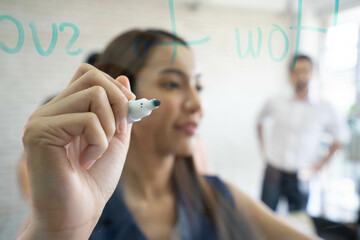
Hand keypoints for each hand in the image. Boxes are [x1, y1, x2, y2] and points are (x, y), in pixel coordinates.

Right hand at [19, 64, 134, 239]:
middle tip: (119, 131)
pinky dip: (98, 142)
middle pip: (92, 76)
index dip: (114, 87)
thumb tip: (123, 77)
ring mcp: (42, 119)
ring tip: (97, 151)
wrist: (78, 213)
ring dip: (109, 126)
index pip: (88, 73)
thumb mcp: (115, 138)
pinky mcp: (40, 131)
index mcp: (66, 109)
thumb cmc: (95, 179)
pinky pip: (87, 119)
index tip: (129, 112)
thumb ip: (119, 109)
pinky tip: (86, 161)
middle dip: (119, 102)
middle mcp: (50, 110)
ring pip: (94, 94)